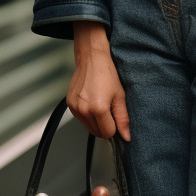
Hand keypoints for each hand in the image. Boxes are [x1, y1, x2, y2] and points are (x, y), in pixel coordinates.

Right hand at [67, 21, 129, 140]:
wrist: (92, 59)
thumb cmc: (107, 74)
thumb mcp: (120, 96)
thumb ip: (123, 119)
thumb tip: (126, 136)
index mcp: (98, 109)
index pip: (108, 133)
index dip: (114, 128)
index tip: (116, 117)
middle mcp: (84, 110)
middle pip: (97, 133)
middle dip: (105, 126)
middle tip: (110, 110)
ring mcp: (74, 108)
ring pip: (88, 127)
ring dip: (96, 122)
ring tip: (101, 105)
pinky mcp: (69, 105)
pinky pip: (80, 119)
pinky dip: (87, 116)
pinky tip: (92, 102)